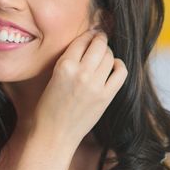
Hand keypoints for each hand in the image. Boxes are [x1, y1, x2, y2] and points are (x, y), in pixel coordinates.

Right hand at [34, 31, 126, 146]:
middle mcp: (81, 73)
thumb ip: (69, 61)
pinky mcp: (106, 97)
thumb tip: (87, 44)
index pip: (82, 40)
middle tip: (100, 39)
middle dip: (100, 39)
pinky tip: (114, 67)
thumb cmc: (49, 107)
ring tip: (104, 56)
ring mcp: (95, 85)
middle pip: (99, 44)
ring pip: (109, 56)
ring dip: (108, 53)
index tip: (91, 35)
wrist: (54, 134)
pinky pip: (120, 72)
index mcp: (64, 66)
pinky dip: (119, 65)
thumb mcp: (53, 77)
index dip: (88, 35)